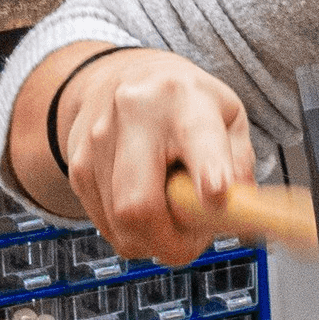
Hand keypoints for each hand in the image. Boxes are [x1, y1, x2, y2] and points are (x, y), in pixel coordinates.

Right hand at [50, 46, 257, 266]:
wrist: (121, 76)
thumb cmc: (184, 102)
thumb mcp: (227, 116)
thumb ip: (239, 164)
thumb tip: (240, 216)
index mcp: (184, 99)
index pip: (196, 139)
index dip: (207, 172)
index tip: (217, 197)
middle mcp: (134, 115)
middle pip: (139, 204)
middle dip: (170, 243)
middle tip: (191, 244)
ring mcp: (98, 142)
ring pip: (120, 224)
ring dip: (152, 240)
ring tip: (171, 218)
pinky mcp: (78, 167)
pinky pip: (105, 224)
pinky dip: (130, 231)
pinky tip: (145, 206)